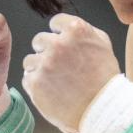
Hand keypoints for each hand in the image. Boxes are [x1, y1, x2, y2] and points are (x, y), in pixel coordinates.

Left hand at [21, 14, 119, 132]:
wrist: (103, 109)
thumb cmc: (105, 78)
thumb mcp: (103, 43)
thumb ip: (83, 29)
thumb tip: (65, 27)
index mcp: (76, 30)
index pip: (55, 22)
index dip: (60, 35)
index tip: (65, 46)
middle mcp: (58, 44)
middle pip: (39, 40)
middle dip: (48, 51)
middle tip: (61, 66)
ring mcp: (44, 64)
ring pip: (30, 60)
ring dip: (40, 68)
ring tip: (56, 80)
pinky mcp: (35, 83)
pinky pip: (28, 77)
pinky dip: (37, 84)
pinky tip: (52, 90)